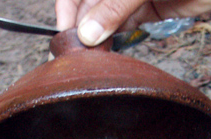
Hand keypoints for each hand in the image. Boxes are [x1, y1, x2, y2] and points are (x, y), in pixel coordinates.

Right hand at [56, 0, 210, 45]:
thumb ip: (115, 6)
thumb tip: (87, 33)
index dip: (67, 11)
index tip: (66, 37)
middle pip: (87, 6)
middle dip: (82, 29)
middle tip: (79, 57)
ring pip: (102, 19)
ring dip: (96, 39)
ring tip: (92, 60)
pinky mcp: (145, 11)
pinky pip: (121, 27)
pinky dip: (114, 41)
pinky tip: (108, 54)